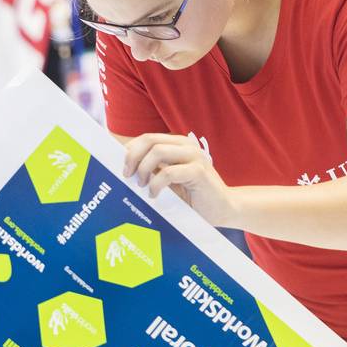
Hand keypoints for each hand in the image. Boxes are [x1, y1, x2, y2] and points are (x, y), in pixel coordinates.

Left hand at [122, 133, 236, 226]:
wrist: (223, 208)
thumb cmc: (194, 196)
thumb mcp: (170, 180)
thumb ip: (154, 169)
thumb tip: (127, 166)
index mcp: (178, 144)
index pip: (148, 138)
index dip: (131, 150)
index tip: (123, 167)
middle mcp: (186, 145)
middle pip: (150, 140)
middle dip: (133, 157)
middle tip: (127, 175)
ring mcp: (194, 156)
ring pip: (158, 151)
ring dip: (143, 169)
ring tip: (142, 185)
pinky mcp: (198, 171)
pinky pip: (168, 172)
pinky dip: (156, 184)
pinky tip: (154, 194)